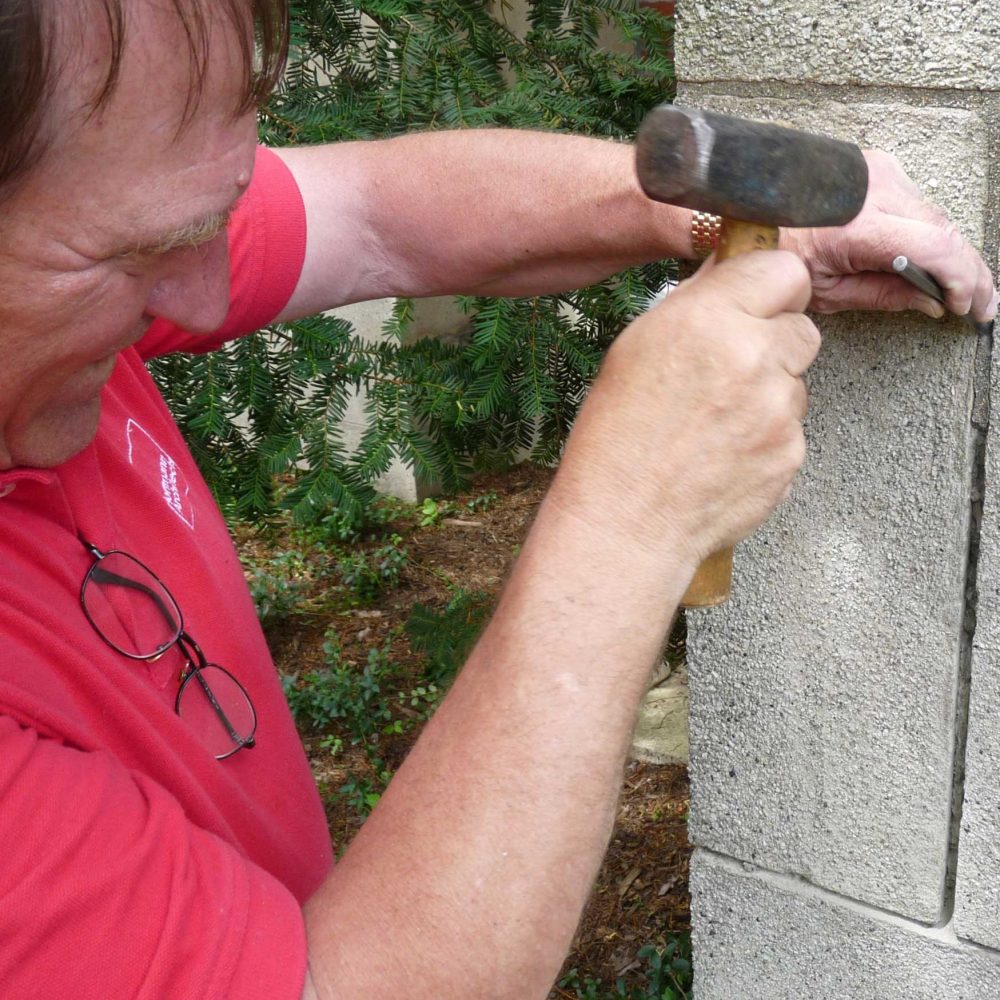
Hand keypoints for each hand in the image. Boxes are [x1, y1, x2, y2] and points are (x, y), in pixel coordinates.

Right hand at [550, 250, 819, 567]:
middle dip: (775, 343)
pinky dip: (765, 439)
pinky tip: (723, 455)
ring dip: (769, 394)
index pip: (785, 271)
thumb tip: (727, 276)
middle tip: (731, 371)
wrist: (626, 522)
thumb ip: (694, 307)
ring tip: (715, 425)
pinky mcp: (791, 454)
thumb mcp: (636, 350)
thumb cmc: (615, 439)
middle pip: (803, 328)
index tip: (757, 304)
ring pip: (796, 382)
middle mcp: (752, 357)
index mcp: (708, 320)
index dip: (771, 289)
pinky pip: (791, 430)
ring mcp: (779, 410)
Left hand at [782, 149, 997, 321]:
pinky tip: (938, 259)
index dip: (962, 279)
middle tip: (981, 304)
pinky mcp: (879, 167)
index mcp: (858, 225)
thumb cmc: (777, 250)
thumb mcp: (824, 290)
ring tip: (965, 288)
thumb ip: (883, 296)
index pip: (935, 247)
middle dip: (969, 271)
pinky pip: (917, 203)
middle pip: (944, 230)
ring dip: (953, 253)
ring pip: (935, 216)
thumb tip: (931, 303)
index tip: (968, 307)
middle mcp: (876, 190)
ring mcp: (880, 172)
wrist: (752, 204)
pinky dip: (931, 233)